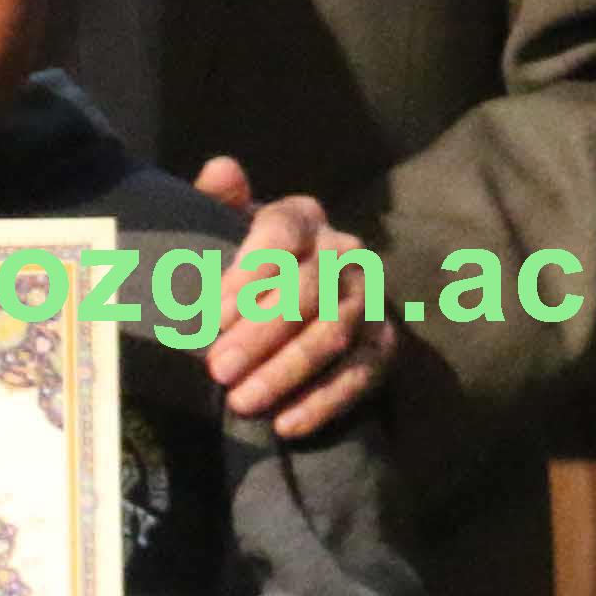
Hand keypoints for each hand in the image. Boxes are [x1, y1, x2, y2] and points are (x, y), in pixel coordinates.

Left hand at [187, 161, 391, 439]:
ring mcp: (369, 299)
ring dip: (286, 370)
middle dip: (260, 333)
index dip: (249, 270)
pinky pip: (361, 374)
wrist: (289, 306)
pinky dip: (324, 400)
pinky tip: (286, 424)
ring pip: (333, 333)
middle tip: (217, 369)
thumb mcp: (222, 230)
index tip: (212, 314)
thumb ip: (216, 202)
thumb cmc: (244, 267)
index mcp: (303, 216)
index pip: (282, 232)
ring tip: (241, 402)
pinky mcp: (383, 344)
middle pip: (308, 289)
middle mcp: (344, 252)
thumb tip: (222, 171)